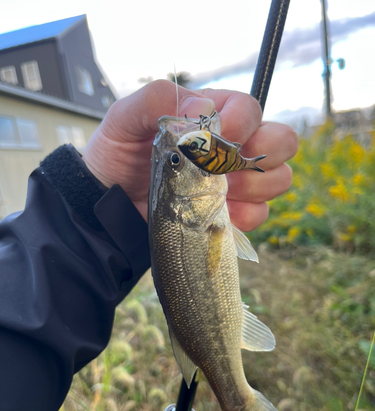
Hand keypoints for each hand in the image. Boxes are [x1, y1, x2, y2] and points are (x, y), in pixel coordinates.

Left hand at [83, 80, 297, 229]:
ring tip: (216, 192)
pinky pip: (260, 213)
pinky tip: (215, 215)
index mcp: (213, 115)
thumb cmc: (119, 153)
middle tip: (224, 168)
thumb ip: (158, 99)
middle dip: (260, 154)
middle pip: (281, 141)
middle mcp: (232, 146)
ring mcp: (236, 181)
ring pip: (279, 178)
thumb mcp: (126, 118)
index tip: (214, 140)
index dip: (241, 123)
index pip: (250, 109)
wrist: (113, 201)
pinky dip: (242, 216)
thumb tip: (201, 109)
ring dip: (253, 187)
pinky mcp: (233, 212)